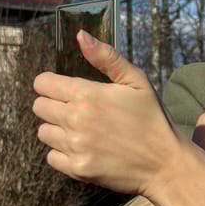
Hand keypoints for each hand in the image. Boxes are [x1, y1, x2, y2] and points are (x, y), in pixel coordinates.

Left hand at [32, 30, 180, 197]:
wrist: (165, 163)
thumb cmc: (153, 118)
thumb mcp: (136, 81)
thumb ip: (106, 57)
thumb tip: (80, 35)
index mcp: (87, 94)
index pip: (42, 83)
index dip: (51, 83)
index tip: (64, 89)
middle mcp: (75, 120)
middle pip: (39, 107)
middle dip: (53, 105)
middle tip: (76, 110)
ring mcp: (75, 146)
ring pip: (43, 132)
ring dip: (57, 129)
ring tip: (81, 130)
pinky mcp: (77, 169)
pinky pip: (52, 157)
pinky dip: (62, 152)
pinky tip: (83, 148)